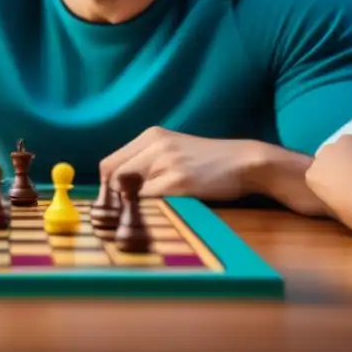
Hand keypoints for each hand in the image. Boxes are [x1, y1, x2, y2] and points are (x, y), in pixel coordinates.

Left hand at [99, 127, 251, 199]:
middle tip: (124, 214)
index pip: (109, 163)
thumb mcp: (173, 150)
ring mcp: (168, 163)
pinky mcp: (181, 182)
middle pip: (114, 176)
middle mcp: (156, 145)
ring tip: (142, 215)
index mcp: (151, 136)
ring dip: (131, 206)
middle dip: (115, 198)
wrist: (243, 162)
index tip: (114, 202)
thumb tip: (118, 188)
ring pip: (130, 190)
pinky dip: (149, 210)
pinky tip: (158, 214)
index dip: (107, 186)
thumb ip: (147, 162)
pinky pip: (151, 200)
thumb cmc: (207, 161)